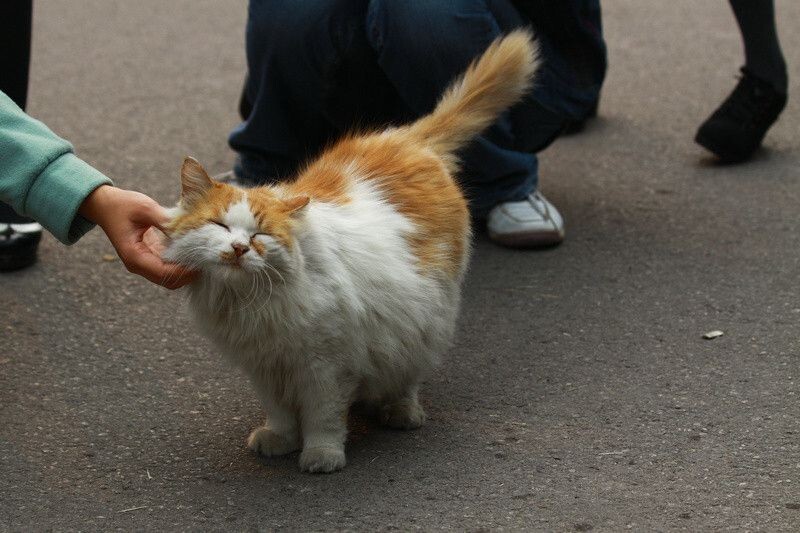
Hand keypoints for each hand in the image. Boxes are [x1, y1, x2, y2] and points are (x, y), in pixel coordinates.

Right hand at [79, 185, 195, 288]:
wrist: (105, 206)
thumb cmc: (122, 205)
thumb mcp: (144, 208)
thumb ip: (165, 219)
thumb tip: (187, 228)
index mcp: (134, 256)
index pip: (164, 274)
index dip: (185, 271)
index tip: (202, 261)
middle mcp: (139, 264)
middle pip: (169, 281)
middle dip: (188, 273)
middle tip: (206, 258)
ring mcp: (144, 263)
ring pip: (170, 277)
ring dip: (186, 270)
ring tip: (202, 255)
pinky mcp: (150, 257)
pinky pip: (168, 267)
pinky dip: (181, 264)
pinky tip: (193, 251)